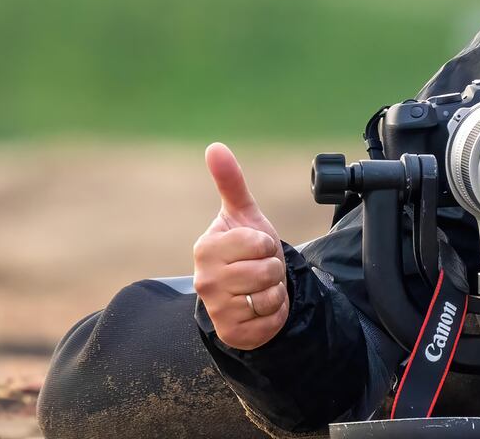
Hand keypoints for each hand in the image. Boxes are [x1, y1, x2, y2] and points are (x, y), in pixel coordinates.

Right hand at [192, 142, 288, 349]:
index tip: (256, 247)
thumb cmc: (245, 248)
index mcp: (207, 248)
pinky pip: (271, 321)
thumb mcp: (243, 214)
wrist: (248, 291)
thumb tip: (215, 147)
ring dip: (275, 291)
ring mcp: (216, 309)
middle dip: (273, 268)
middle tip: (260, 269)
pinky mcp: (232, 333)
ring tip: (260, 287)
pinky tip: (260, 308)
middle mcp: (205, 281)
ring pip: (270, 295)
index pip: (259, 243)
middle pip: (266, 270)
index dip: (267, 244)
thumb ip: (230, 181)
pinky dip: (275, 314)